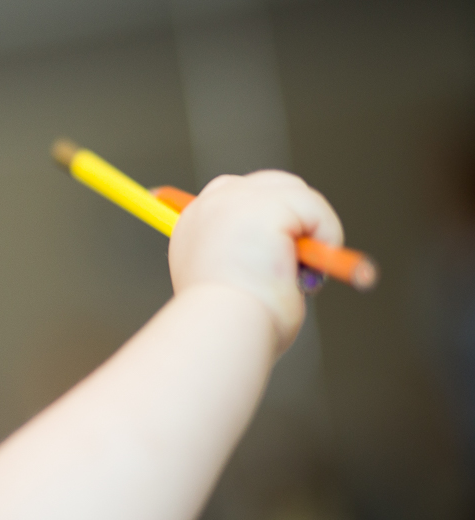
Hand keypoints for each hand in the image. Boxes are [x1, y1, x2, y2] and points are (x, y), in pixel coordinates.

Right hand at [169, 171, 342, 353]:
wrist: (219, 335)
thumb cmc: (227, 328)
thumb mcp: (229, 288)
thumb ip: (247, 262)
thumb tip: (283, 262)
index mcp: (193, 227)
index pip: (235, 198)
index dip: (266, 215)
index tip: (284, 245)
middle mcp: (208, 206)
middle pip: (269, 185)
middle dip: (296, 215)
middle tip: (302, 263)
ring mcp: (235, 200)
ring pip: (297, 194)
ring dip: (312, 230)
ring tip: (302, 276)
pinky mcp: (264, 205)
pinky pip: (314, 208)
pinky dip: (325, 237)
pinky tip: (308, 273)